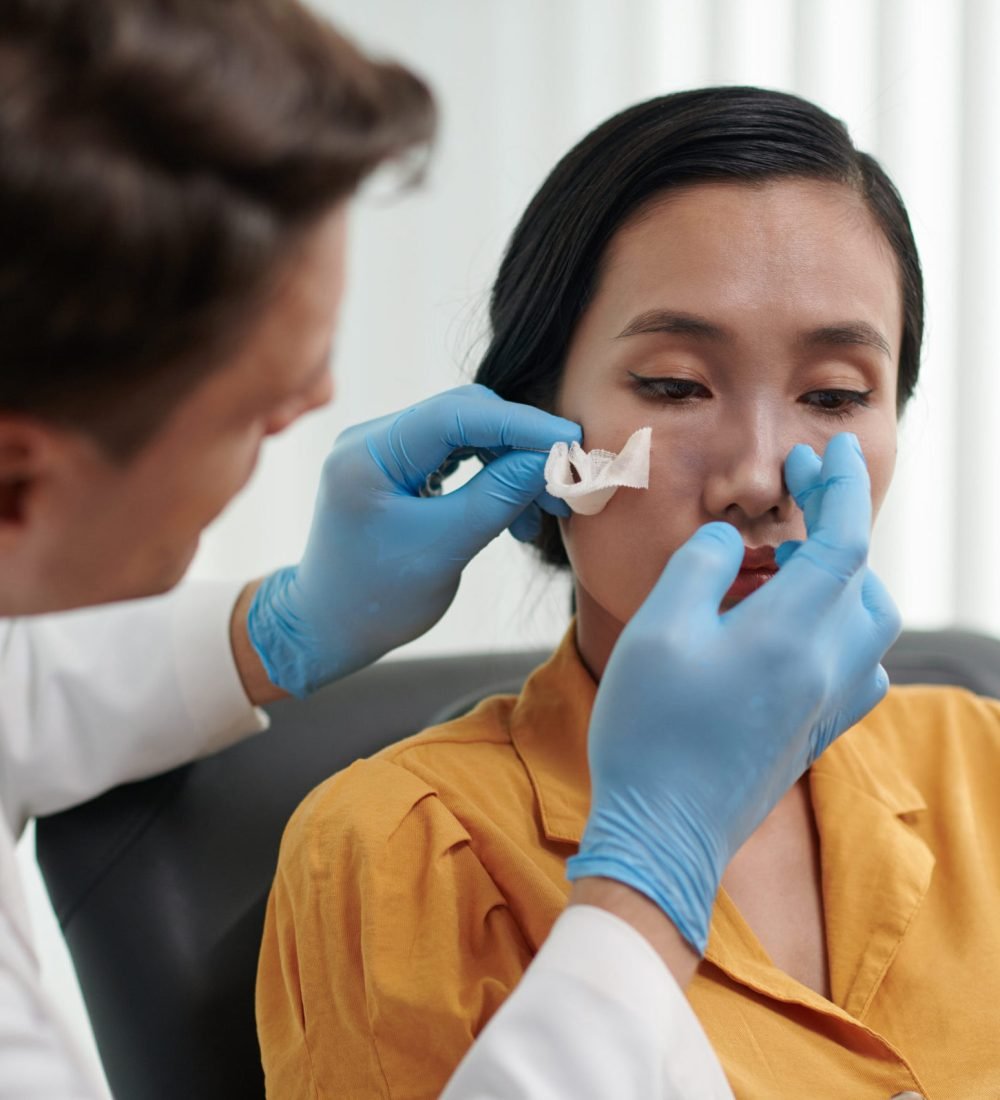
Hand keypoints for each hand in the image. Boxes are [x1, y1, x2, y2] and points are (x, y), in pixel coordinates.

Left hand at [246, 385, 579, 695]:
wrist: (327, 629)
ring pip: (465, 434)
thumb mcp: (444, 551)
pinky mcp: (397, 468)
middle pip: (464, 415)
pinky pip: (454, 455)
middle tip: (565, 482)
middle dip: (520, 445)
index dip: (519, 423)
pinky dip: (490, 478)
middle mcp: (371, 439)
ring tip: (544, 510)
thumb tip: (552, 458)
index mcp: (368, 455)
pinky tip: (515, 513)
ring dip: (510, 465)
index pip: (455, 414)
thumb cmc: (377, 600)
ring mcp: (383, 451)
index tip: (569, 442)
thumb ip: (498, 497)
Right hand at [567, 432, 900, 952]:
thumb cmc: (650, 731)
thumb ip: (700, 567)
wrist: (663, 832)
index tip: (831, 449)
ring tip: (795, 562)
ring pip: (870, 623)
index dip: (842, 486)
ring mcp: (826, 706)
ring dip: (846, 577)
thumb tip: (729, 542)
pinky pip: (860, 668)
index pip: (843, 541)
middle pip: (863, 578)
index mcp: (789, 635)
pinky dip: (844, 630)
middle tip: (796, 494)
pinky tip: (802, 632)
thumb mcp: (657, 630)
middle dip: (839, 523)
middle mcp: (825, 668)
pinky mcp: (816, 733)